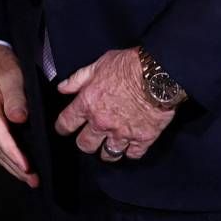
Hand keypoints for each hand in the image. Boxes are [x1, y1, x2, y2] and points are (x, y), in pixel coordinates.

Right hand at [0, 44, 38, 186]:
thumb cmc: (0, 64)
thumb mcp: (11, 74)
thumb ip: (15, 96)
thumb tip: (20, 119)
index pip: (0, 137)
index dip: (14, 154)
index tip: (27, 167)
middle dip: (15, 167)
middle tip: (33, 180)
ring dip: (11, 165)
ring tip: (29, 178)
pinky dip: (7, 157)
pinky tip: (17, 164)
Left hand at [52, 48, 175, 162]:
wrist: (157, 75)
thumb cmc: (128, 65)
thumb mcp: (98, 65)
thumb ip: (78, 79)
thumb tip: (62, 88)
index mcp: (88, 104)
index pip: (66, 124)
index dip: (62, 128)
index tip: (64, 129)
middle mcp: (102, 123)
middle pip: (85, 145)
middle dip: (86, 143)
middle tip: (90, 138)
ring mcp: (122, 133)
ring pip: (108, 155)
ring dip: (108, 151)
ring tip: (110, 146)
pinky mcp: (142, 139)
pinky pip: (132, 155)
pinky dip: (131, 151)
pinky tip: (131, 146)